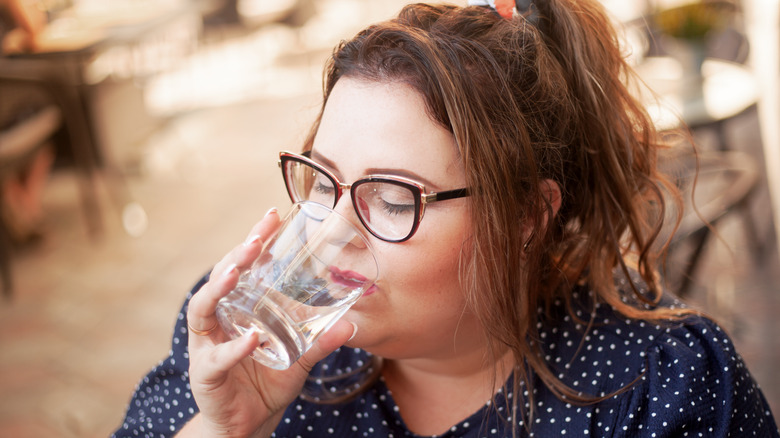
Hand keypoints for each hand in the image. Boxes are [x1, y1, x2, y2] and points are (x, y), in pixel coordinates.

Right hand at [185, 209, 357, 437]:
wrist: (246, 426)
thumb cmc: (266, 384)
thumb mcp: (298, 358)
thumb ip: (320, 340)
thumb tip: (351, 324)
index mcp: (237, 309)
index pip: (243, 266)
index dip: (255, 239)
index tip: (272, 215)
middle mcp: (217, 321)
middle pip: (220, 278)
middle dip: (237, 254)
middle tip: (257, 237)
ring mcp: (206, 346)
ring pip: (203, 309)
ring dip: (219, 287)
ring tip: (238, 271)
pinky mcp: (206, 374)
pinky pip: (218, 358)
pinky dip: (235, 347)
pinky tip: (253, 338)